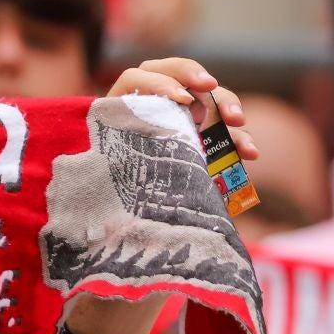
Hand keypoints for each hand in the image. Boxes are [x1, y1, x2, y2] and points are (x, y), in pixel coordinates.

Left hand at [60, 58, 254, 333]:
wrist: (121, 256)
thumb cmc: (97, 229)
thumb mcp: (92, 204)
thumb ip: (98, 180)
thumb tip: (85, 171)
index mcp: (114, 120)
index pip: (135, 79)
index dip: (156, 82)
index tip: (176, 101)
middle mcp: (147, 117)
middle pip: (174, 76)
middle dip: (195, 78)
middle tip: (211, 92)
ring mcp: (175, 129)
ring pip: (205, 100)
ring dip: (226, 104)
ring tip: (237, 124)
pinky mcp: (198, 148)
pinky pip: (222, 133)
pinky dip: (238, 139)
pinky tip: (249, 153)